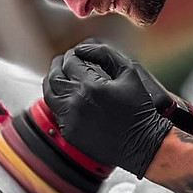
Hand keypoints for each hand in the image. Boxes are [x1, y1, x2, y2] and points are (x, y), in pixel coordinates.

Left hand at [42, 41, 172, 178]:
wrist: (142, 143)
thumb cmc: (139, 109)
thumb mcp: (129, 73)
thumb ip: (105, 54)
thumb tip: (82, 49)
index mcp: (90, 85)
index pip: (70, 62)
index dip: (72, 55)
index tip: (77, 54)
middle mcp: (75, 102)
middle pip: (55, 76)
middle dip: (59, 65)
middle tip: (64, 62)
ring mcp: (70, 119)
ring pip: (49, 94)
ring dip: (53, 82)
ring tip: (61, 77)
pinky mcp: (69, 133)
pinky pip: (56, 112)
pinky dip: (59, 101)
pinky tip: (67, 97)